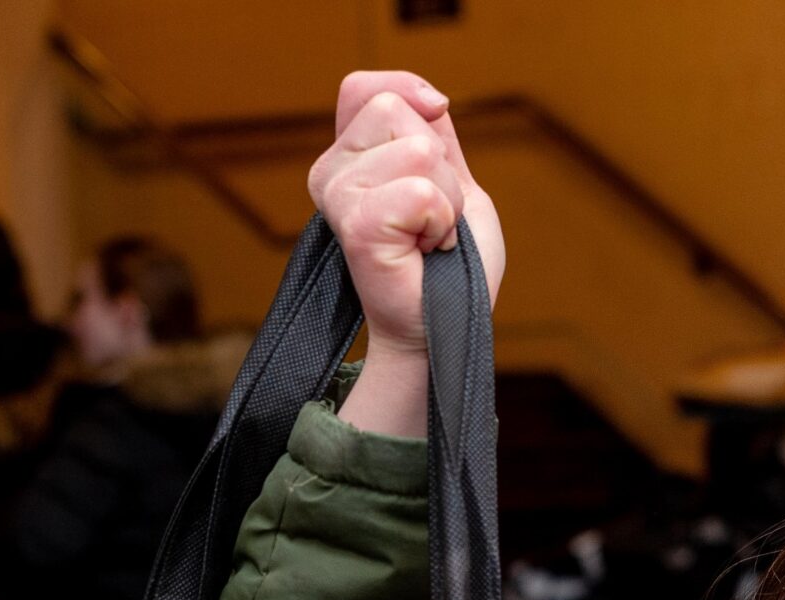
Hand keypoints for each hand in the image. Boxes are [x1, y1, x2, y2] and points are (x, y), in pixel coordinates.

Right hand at [310, 71, 505, 436]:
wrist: (442, 327)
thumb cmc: (449, 265)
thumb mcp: (453, 182)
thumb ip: (434, 134)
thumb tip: (429, 98)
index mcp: (348, 158)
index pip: (365, 87)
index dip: (408, 96)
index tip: (436, 147)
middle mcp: (332, 172)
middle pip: (395, 108)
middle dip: (440, 165)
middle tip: (432, 217)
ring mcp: (338, 197)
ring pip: (417, 150)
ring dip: (446, 199)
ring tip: (430, 236)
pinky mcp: (357, 225)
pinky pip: (420, 192)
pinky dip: (441, 222)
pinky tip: (425, 250)